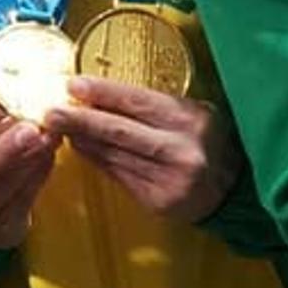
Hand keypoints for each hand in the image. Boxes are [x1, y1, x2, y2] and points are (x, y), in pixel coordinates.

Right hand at [0, 99, 58, 248]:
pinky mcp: (0, 231)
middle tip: (31, 128)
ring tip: (49, 138)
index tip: (4, 98)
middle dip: (4, 147)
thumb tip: (18, 100)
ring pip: (2, 186)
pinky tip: (50, 157)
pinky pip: (22, 201)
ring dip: (30, 160)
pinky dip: (38, 177)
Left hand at [45, 77, 237, 223]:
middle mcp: (181, 150)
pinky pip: (119, 176)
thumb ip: (154, 105)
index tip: (73, 85)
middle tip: (51, 111)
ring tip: (60, 127)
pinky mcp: (159, 202)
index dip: (103, 93)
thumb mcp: (192, 112)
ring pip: (115, 156)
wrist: (236, 189)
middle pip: (120, 131)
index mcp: (191, 120)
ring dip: (83, 141)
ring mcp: (170, 179)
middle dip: (81, 120)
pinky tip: (82, 147)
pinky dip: (97, 160)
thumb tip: (100, 95)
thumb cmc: (208, 140)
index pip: (138, 101)